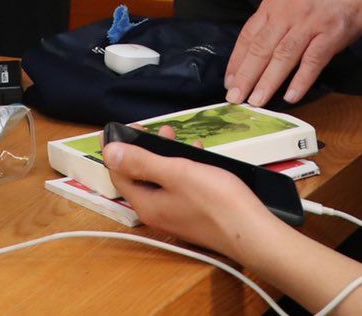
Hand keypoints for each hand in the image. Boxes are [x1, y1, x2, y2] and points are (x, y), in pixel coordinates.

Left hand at [103, 138, 283, 259]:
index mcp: (147, 204)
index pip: (119, 174)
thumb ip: (142, 161)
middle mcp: (157, 213)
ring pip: (162, 180)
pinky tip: (197, 155)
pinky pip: (179, 186)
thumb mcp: (176, 173)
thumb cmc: (216, 201)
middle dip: (145, 149)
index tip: (125, 128)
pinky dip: (183, 167)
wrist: (252, 232)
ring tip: (175, 136)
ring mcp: (176, 215)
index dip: (118, 150)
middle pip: (140, 177)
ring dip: (165, 156)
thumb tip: (109, 152)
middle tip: (155, 129)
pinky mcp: (194, 214)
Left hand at [225, 0, 361, 106]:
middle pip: (262, 47)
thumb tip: (250, 61)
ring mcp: (310, 24)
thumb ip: (270, 26)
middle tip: (235, 98)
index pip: (248, 36)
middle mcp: (287, 13)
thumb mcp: (286, 2)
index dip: (237, 61)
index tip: (229, 83)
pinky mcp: (331, 34)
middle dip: (247, 75)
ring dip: (268, 80)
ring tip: (257, 101)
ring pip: (284, 55)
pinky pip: (313, 60)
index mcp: (272, 6)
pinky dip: (301, 79)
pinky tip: (291, 96)